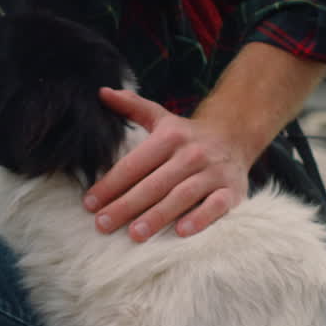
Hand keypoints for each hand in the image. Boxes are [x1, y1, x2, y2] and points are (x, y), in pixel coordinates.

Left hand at [83, 87, 252, 241]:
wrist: (236, 136)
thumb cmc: (187, 135)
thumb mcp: (161, 117)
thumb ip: (132, 106)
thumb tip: (102, 92)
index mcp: (170, 137)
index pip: (134, 164)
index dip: (110, 184)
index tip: (89, 203)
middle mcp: (191, 154)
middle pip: (154, 184)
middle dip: (126, 205)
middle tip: (102, 224)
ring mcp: (213, 172)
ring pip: (182, 196)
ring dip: (158, 215)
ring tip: (135, 233)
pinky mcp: (232, 190)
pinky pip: (216, 206)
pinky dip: (200, 218)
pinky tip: (180, 232)